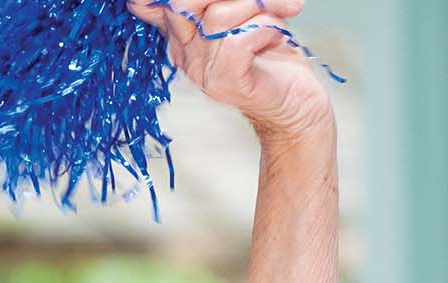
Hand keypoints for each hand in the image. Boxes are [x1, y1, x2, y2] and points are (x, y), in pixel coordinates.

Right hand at [128, 0, 332, 140]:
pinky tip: (278, 35)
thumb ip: (226, 2)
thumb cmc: (276, 58)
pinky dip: (266, 28)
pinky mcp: (225, 84)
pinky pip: (237, 40)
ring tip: (286, 9)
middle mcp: (185, 52)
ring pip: (218, 16)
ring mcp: (202, 71)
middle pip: (180, 2)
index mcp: (183, 33)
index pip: (150, 4)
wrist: (297, 106)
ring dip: (261, 5)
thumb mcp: (246, 17)